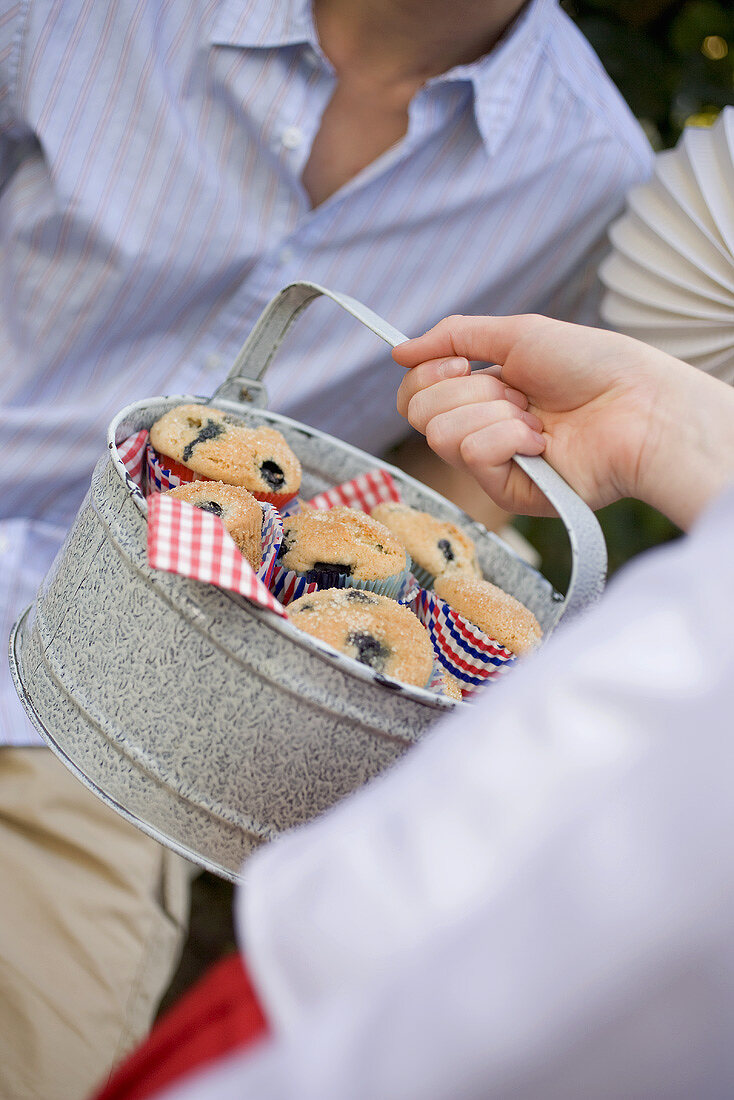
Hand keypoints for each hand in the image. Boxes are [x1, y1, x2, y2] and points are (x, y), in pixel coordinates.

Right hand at [394, 313, 733, 529]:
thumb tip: (397, 351)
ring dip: (495, 413)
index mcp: (480, 393)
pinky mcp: (507, 493)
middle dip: (467, 389)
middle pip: (418, 413)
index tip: (465, 362)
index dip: (428, 374)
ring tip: (537, 417)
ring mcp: (492, 465)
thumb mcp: (517, 333)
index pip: (414, 394)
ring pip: (441, 434)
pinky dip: (509, 436)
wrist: (639, 405)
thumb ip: (454, 336)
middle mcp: (480, 429)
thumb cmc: (592, 366)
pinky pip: (472, 455)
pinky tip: (544, 441)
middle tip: (518, 391)